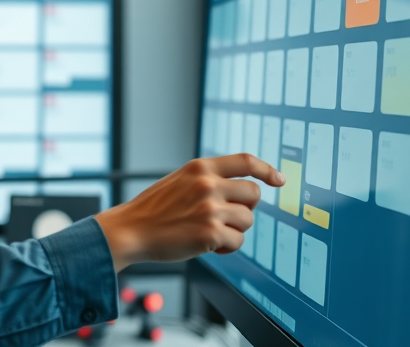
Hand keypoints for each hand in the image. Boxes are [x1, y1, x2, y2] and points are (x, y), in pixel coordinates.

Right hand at [94, 153, 285, 270]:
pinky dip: (227, 248)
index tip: (279, 180)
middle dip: (245, 208)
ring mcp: (209, 208)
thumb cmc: (154, 209)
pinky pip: (238, 241)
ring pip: (248, 220)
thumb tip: (244, 190)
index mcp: (200, 167)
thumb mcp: (180, 180)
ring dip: (234, 230)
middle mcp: (207, 184)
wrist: (131, 229)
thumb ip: (208, 179)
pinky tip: (209, 246)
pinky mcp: (210, 233)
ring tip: (211, 233)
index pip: (245, 161)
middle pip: (253, 194)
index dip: (267, 170)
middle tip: (226, 218)